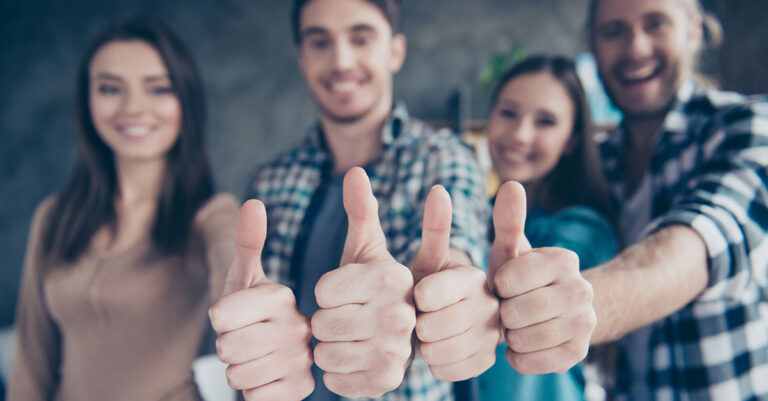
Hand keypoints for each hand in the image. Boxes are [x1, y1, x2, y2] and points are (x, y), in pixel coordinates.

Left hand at [209, 200, 313, 399]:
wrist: (273, 352)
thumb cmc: (251, 310)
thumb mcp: (244, 276)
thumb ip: (247, 241)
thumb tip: (254, 203)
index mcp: (282, 296)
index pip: (221, 315)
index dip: (219, 320)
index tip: (235, 316)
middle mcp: (300, 325)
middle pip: (226, 348)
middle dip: (226, 348)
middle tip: (245, 340)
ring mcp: (304, 358)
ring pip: (237, 375)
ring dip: (238, 372)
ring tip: (256, 358)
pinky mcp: (303, 388)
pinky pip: (254, 397)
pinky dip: (253, 392)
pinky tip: (268, 379)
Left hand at [311, 167, 414, 397]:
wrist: (403, 335)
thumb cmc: (376, 286)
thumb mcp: (369, 248)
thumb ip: (362, 210)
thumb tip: (355, 170)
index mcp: (394, 278)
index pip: (323, 290)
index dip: (326, 290)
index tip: (346, 290)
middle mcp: (401, 315)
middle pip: (321, 322)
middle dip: (325, 320)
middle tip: (347, 316)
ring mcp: (396, 352)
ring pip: (324, 354)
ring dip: (328, 347)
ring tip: (350, 337)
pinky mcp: (387, 382)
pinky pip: (333, 380)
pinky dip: (335, 372)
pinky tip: (353, 359)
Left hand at [411, 185, 499, 380]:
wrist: (442, 323)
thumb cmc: (430, 282)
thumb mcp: (430, 254)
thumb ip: (433, 223)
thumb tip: (430, 187)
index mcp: (475, 275)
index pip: (430, 293)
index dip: (419, 299)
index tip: (421, 296)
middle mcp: (491, 303)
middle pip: (431, 326)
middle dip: (417, 323)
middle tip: (422, 316)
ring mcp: (492, 336)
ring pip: (437, 352)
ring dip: (425, 345)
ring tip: (430, 332)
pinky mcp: (486, 363)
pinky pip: (445, 371)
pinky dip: (435, 364)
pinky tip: (440, 350)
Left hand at [489, 181, 595, 373]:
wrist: (548, 314)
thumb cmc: (518, 279)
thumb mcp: (510, 250)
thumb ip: (507, 220)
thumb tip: (511, 184)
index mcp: (564, 259)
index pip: (507, 279)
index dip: (497, 286)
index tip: (503, 285)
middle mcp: (583, 290)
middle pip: (515, 311)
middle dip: (503, 313)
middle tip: (508, 309)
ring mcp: (586, 324)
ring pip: (523, 338)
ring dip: (509, 335)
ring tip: (514, 325)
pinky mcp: (579, 354)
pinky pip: (530, 361)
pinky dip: (518, 356)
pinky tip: (521, 344)